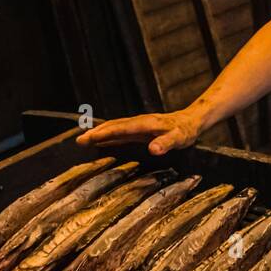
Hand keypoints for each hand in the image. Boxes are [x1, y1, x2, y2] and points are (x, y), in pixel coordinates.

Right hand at [75, 109, 204, 154]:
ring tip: (83, 139)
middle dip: (95, 133)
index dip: (103, 133)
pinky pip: (120, 130)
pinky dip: (108, 134)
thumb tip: (153, 149)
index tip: (88, 138)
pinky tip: (101, 139)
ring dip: (99, 132)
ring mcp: (138, 124)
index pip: (120, 129)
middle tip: (78, 141)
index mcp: (145, 124)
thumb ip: (166, 143)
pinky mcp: (139, 128)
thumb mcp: (179, 138)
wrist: (192, 120)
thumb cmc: (186, 131)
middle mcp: (138, 122)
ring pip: (115, 127)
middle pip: (113, 126)